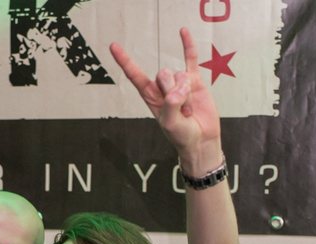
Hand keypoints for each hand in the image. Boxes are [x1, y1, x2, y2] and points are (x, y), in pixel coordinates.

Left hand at [110, 27, 222, 173]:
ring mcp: (179, 82)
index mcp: (150, 96)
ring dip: (186, 94)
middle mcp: (163, 87)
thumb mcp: (170, 124)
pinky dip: (187, 45)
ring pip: (179, 74)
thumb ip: (171, 105)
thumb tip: (178, 89)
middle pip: (163, 74)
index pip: (135, 75)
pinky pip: (190, 59)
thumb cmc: (182, 135)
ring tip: (189, 110)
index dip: (125, 61)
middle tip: (181, 111)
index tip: (114, 46)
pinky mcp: (194, 81)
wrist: (201, 140)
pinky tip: (182, 31)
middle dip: (173, 91)